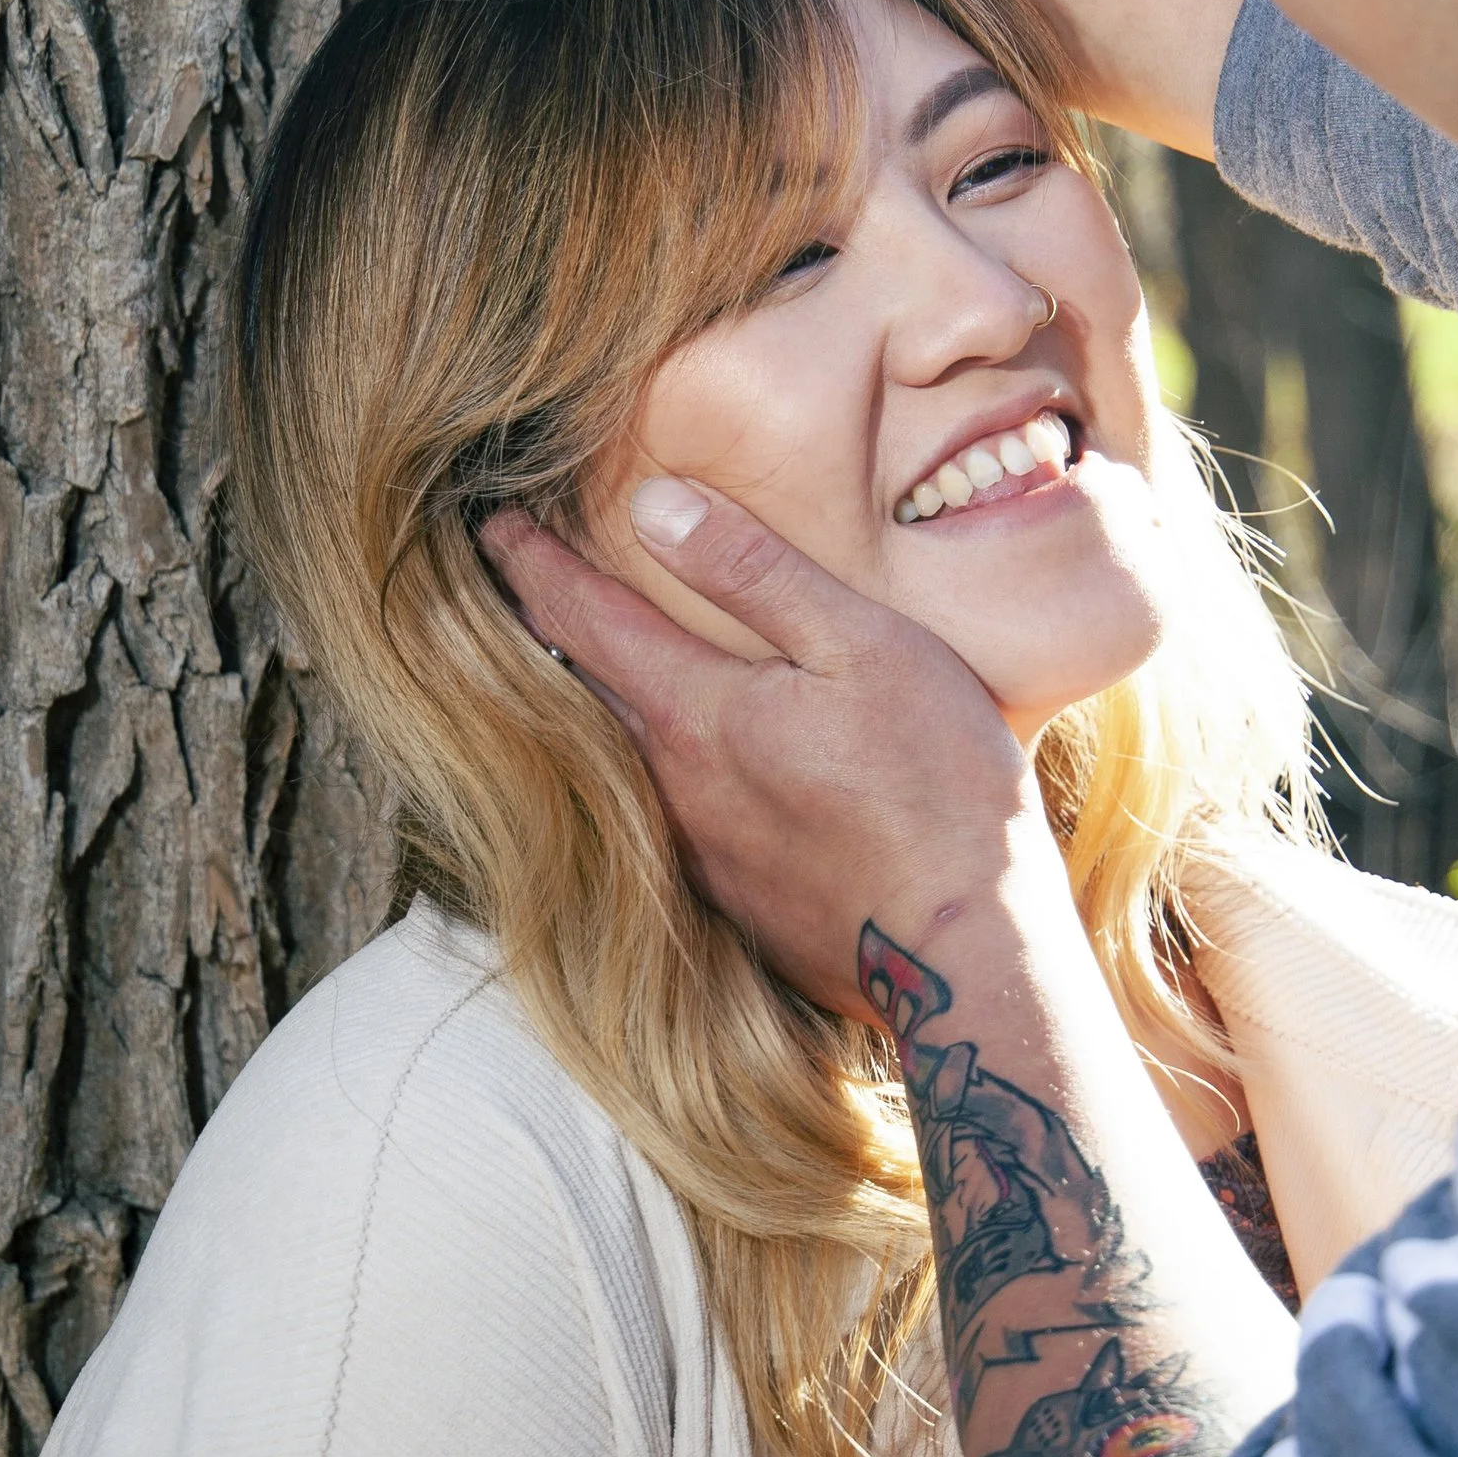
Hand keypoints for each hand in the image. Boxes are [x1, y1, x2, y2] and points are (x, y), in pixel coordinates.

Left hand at [480, 483, 1055, 1013]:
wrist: (964, 951)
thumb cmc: (934, 784)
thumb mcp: (863, 645)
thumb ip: (756, 573)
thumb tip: (652, 506)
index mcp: (697, 712)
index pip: (584, 619)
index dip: (533, 564)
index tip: (493, 527)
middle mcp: (672, 786)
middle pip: (580, 689)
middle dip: (542, 628)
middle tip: (511, 582)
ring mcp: (696, 852)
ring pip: (618, 757)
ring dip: (590, 702)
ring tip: (580, 661)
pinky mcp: (731, 899)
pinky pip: (662, 813)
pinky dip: (644, 766)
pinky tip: (672, 763)